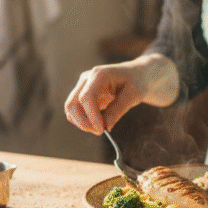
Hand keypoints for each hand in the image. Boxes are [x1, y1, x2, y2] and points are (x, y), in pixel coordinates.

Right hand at [64, 54, 179, 134]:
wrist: (135, 75)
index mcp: (99, 74)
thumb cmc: (136, 82)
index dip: (91, 116)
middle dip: (83, 122)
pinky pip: (75, 112)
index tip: (101, 130)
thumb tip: (105, 126)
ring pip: (71, 109)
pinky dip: (84, 121)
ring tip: (102, 128)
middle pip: (72, 103)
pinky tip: (98, 123)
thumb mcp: (133, 95)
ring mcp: (82, 86)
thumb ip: (118, 109)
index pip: (86, 96)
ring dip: (82, 123)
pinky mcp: (82, 95)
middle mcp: (86, 79)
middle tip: (101, 132)